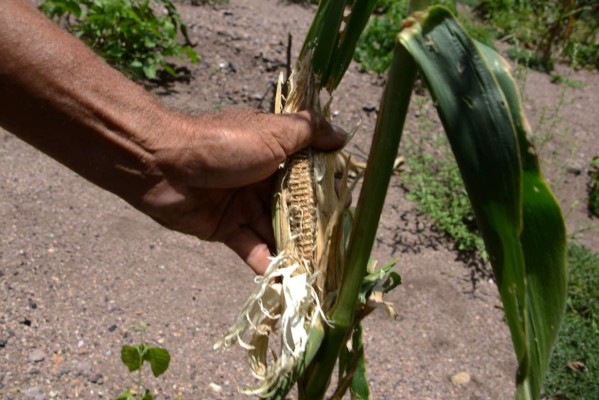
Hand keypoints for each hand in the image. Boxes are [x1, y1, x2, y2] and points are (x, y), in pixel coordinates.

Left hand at [139, 108, 346, 273]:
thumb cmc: (223, 144)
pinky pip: (252, 249)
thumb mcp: (273, 131)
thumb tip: (343, 136)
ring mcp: (244, 206)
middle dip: (315, 229)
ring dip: (296, 252)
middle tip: (339, 252)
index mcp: (276, 154)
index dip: (329, 191)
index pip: (310, 174)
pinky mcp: (226, 229)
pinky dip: (268, 266)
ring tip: (319, 274)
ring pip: (276, 232)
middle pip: (295, 208)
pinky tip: (287, 284)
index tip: (350, 210)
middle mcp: (262, 180)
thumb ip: (310, 132)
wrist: (163, 164)